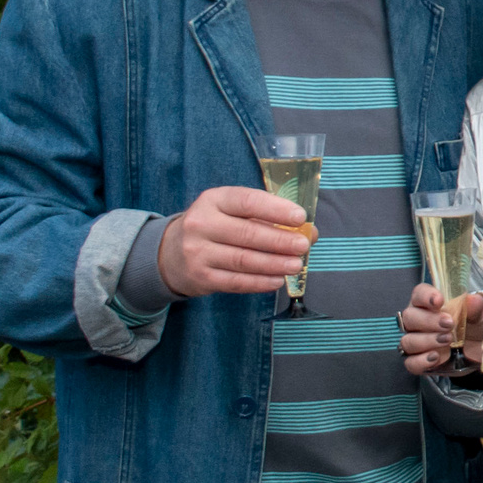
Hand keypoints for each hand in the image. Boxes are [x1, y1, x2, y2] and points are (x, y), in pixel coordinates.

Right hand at [158, 186, 313, 298]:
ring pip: (243, 260)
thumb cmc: (217, 227)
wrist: (172, 253)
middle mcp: (201, 224)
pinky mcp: (200, 277)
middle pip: (247, 233)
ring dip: (275, 264)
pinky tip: (278, 280)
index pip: (247, 202)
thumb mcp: (234, 212)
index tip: (300, 217)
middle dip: (280, 240)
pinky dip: (260, 282)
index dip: (276, 209)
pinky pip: (236, 281)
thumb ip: (269, 218)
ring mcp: (198, 252)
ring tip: (296, 265)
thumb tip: (309, 232)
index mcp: (213, 200)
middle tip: (303, 246)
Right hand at [398, 287, 482, 375]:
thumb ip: (475, 306)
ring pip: (408, 340)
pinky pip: (411, 363)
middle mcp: (418, 322)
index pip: (418, 294)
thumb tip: (473, 299)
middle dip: (428, 320)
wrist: (481, 350)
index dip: (425, 296)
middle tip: (449, 324)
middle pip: (409, 317)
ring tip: (447, 340)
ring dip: (426, 340)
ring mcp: (417, 342)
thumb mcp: (480, 314)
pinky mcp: (420, 362)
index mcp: (428, 304)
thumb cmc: (475, 326)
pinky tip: (436, 357)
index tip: (439, 301)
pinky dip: (421, 361)